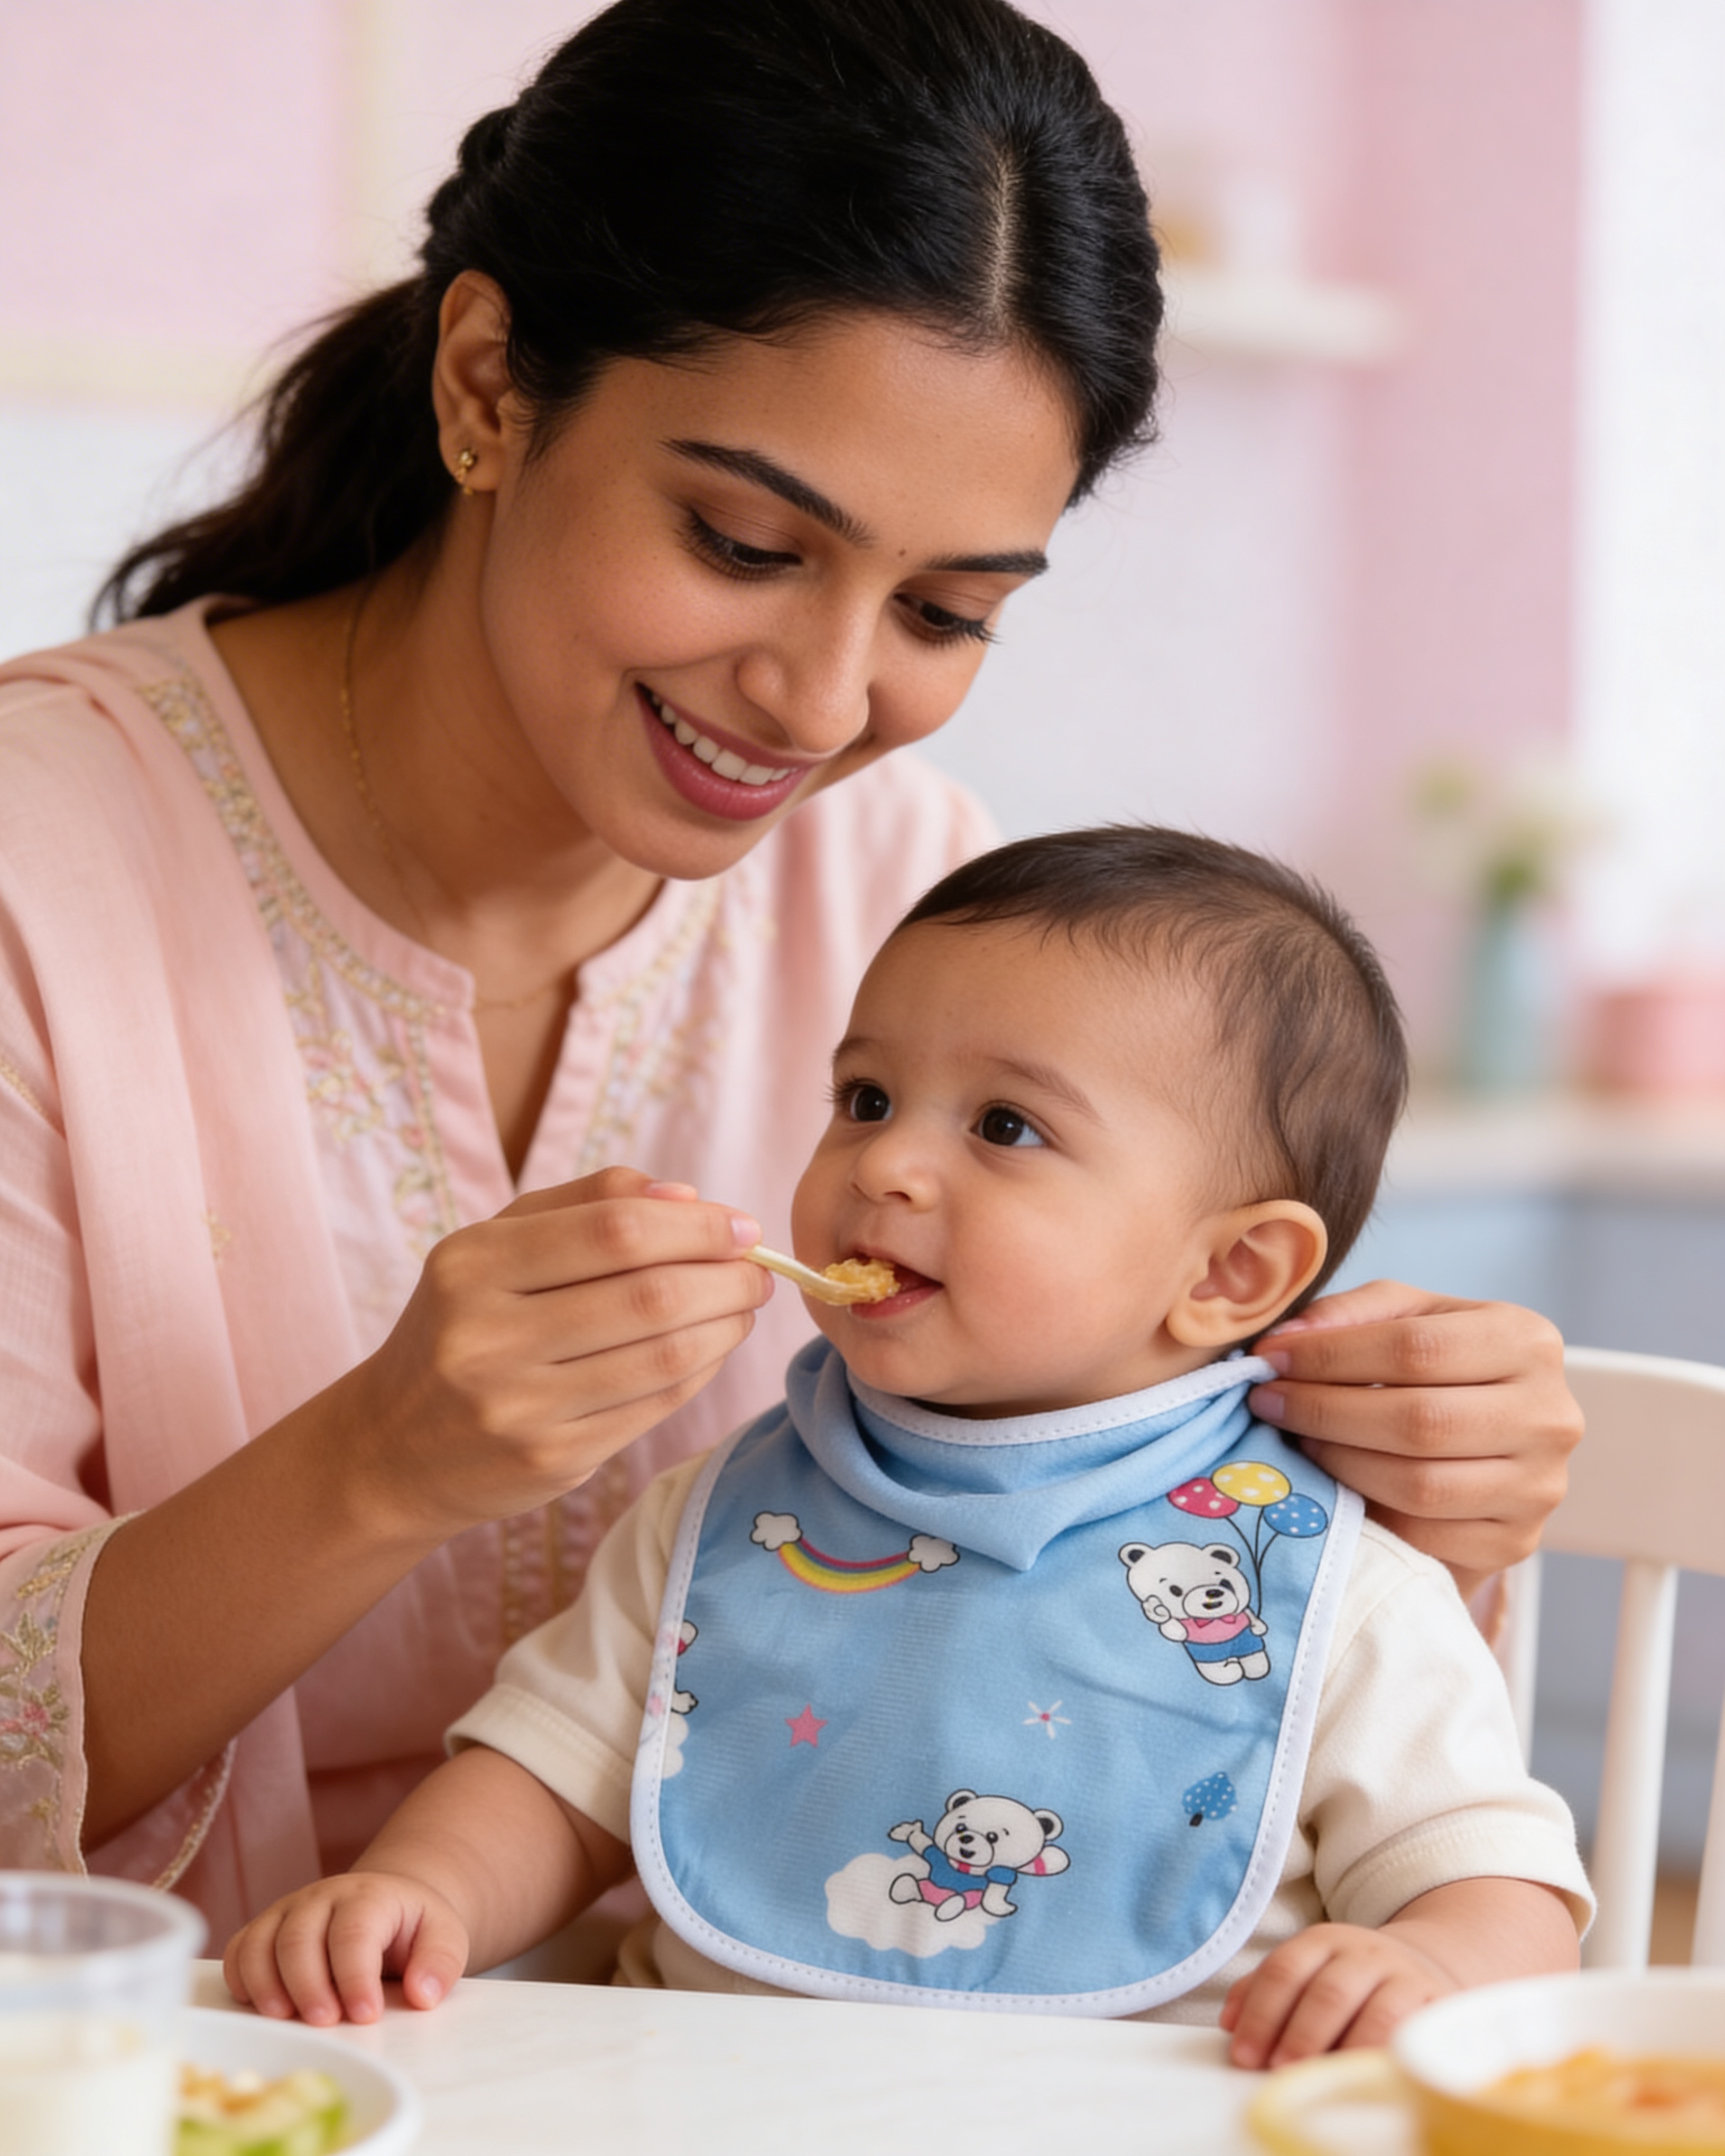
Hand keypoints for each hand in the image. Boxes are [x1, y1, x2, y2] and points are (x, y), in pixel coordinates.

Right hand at [224, 1871, 467, 2025]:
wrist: (390, 1905)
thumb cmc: (413, 1928)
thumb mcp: (444, 1936)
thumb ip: (440, 1962)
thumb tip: (423, 1994)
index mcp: (368, 1895)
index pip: (353, 1932)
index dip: (355, 1976)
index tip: (366, 2015)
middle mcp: (323, 1897)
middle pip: (300, 1937)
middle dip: (308, 1985)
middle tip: (325, 2023)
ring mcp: (289, 1910)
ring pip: (262, 1941)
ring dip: (267, 1984)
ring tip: (285, 2019)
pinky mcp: (266, 1928)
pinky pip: (240, 1949)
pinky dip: (241, 1977)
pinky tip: (258, 2006)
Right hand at [338, 1167, 772, 1540]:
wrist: (392, 1448)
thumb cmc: (463, 1324)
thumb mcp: (497, 1246)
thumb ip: (587, 1203)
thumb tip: (686, 1196)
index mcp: (471, 1266)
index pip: (613, 1231)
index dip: (695, 1227)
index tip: (743, 1226)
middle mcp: (488, 1338)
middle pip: (649, 1296)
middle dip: (725, 1278)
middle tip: (757, 1269)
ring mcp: (519, 1408)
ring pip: (663, 1358)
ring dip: (725, 1327)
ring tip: (743, 1306)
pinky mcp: (550, 1461)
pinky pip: (653, 1408)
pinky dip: (699, 1372)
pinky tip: (711, 1348)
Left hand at [1220, 1921, 1455, 2067]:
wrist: (1424, 1965)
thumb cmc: (1352, 1981)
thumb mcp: (1310, 1970)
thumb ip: (1269, 1990)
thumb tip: (1229, 2022)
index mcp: (1323, 1941)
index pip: (1284, 1970)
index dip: (1262, 2012)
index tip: (1244, 2054)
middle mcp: (1363, 1953)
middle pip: (1328, 1991)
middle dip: (1300, 2033)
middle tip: (1279, 2068)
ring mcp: (1404, 1977)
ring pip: (1377, 2012)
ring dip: (1348, 2048)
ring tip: (1325, 2078)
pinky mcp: (1438, 2004)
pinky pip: (1416, 2033)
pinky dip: (1393, 2055)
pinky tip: (1374, 2076)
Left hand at [1247, 1280, 1579, 1592]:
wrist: (1487, 1444)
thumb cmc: (1437, 1369)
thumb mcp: (1405, 1318)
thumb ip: (1350, 1315)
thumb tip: (1285, 1342)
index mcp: (1527, 1340)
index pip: (1416, 1347)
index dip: (1332, 1355)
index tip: (1270, 1358)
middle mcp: (1550, 1414)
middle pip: (1419, 1419)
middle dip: (1325, 1410)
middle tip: (1268, 1402)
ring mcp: (1539, 1486)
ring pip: (1421, 1483)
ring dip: (1339, 1463)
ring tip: (1297, 1439)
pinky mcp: (1516, 1542)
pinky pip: (1427, 1535)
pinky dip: (1368, 1511)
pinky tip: (1334, 1486)